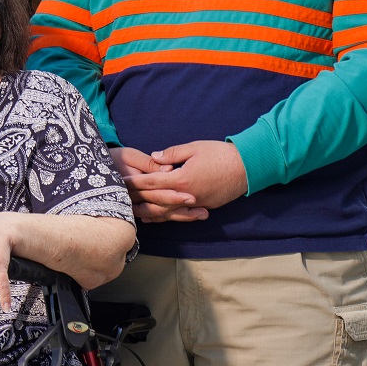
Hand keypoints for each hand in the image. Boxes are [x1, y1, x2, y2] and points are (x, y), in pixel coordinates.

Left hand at [123, 141, 247, 221]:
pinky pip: (178, 215)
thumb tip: (154, 157)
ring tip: (130, 210)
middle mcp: (185, 196)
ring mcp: (194, 204)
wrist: (247, 167)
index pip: (151, 182)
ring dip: (147, 211)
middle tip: (119, 196)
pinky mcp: (202, 207)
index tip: (120, 180)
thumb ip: (171, 154)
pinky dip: (164, 216)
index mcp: (181, 179)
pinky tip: (153, 217)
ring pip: (165, 212)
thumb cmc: (220, 154)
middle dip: (136, 197)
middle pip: (154, 200)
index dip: (134, 181)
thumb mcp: (194, 148)